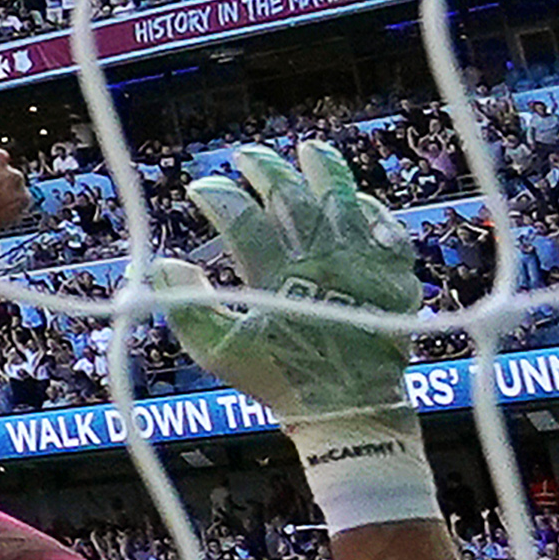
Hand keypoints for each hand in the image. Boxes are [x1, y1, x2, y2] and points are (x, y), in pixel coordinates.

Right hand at [152, 140, 417, 422]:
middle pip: (291, 197)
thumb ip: (185, 306)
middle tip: (245, 156)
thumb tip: (162, 263)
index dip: (217, 196)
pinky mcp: (396, 274)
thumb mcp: (219, 352)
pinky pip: (386, 228)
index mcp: (277, 277)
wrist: (351, 409)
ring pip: (342, 201)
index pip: (242, 219)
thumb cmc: (279, 380)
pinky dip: (368, 210)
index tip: (200, 187)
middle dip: (263, 169)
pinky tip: (353, 199)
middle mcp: (322, 261)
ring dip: (323, 171)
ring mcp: (363, 263)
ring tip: (308, 150)